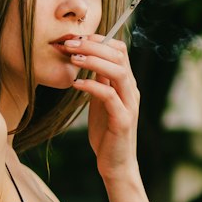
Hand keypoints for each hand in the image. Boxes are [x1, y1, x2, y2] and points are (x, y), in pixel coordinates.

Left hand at [65, 35, 140, 180]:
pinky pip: (109, 96)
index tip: (76, 38)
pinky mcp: (123, 120)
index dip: (99, 38)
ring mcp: (130, 105)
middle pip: (118, 55)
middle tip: (69, 44)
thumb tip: (87, 58)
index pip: (119, 50)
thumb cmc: (106, 132)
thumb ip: (100, 81)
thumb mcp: (101, 101)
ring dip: (94, 61)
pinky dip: (92, 86)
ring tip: (73, 58)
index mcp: (127, 83)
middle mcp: (132, 90)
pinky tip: (76, 84)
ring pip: (118, 72)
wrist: (116, 164)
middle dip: (92, 45)